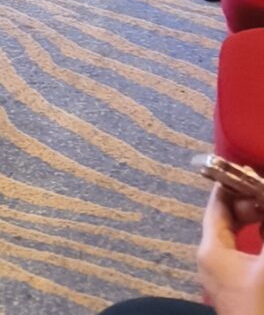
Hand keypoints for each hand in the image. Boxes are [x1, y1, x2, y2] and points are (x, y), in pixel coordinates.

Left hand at [197, 186, 263, 314]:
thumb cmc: (260, 304)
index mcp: (212, 249)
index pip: (218, 203)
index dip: (235, 182)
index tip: (253, 170)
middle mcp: (212, 259)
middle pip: (229, 218)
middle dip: (252, 202)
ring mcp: (224, 277)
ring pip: (240, 236)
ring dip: (258, 221)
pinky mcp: (239, 289)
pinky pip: (246, 253)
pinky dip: (259, 240)